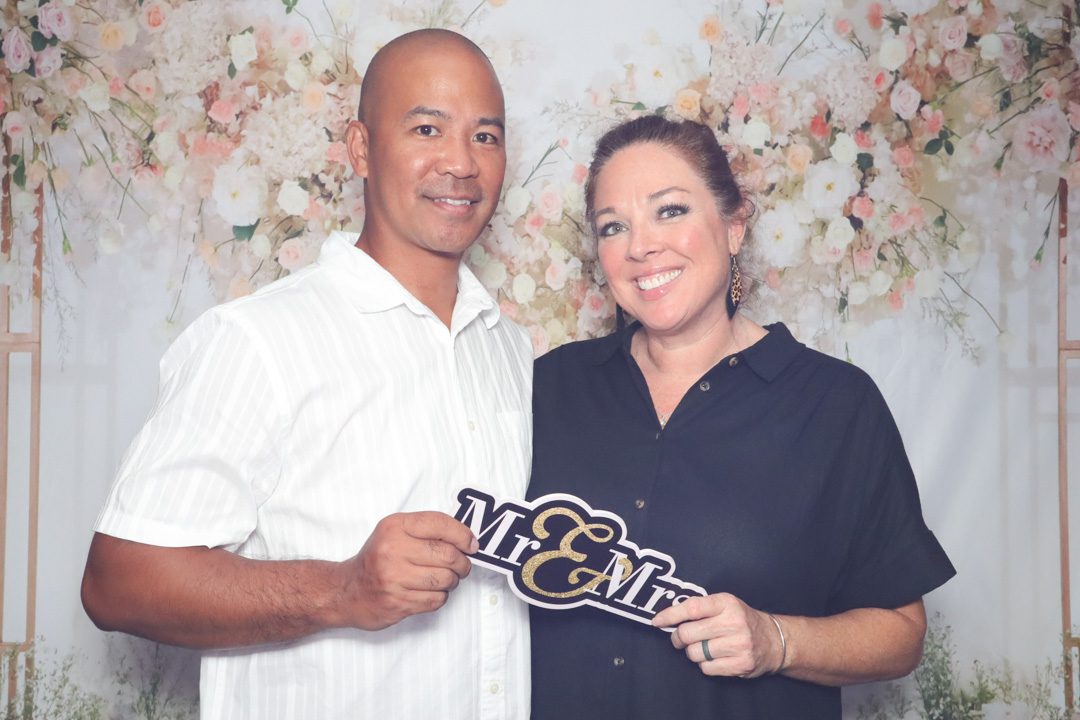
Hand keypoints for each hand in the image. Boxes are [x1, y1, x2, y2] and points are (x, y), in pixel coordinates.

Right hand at [340, 511, 479, 630]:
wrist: (347, 591)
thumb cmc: (377, 559)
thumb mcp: (394, 532)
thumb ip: (427, 530)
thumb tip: (467, 539)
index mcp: (394, 527)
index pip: (440, 524)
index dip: (463, 534)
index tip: (472, 544)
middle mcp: (392, 550)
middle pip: (448, 555)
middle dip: (462, 563)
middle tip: (462, 565)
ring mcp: (394, 578)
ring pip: (446, 579)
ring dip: (452, 581)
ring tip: (444, 579)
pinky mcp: (397, 603)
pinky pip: (436, 600)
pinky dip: (440, 596)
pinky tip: (429, 591)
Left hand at [651, 593, 784, 677]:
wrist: (774, 640)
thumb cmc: (742, 620)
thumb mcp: (725, 604)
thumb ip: (701, 607)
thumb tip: (668, 616)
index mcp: (726, 603)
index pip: (692, 608)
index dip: (670, 615)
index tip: (657, 621)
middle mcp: (733, 622)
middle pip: (687, 634)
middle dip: (678, 638)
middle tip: (681, 638)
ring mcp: (738, 645)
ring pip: (695, 653)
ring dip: (693, 652)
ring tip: (704, 646)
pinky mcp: (741, 664)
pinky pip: (707, 668)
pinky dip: (705, 665)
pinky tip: (715, 657)